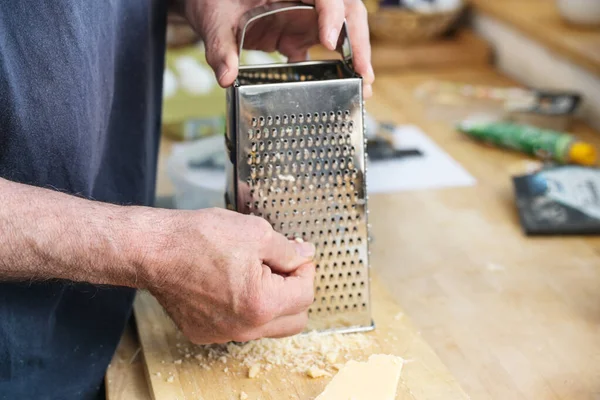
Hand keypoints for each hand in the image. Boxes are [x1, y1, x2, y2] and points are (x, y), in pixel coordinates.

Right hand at [140, 207, 315, 343]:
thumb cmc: (198, 239)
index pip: (306, 294)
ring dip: (273, 302)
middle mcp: (244, 328)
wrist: (153, 250)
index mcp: (261, 305)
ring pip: (268, 326)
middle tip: (283, 267)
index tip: (297, 255)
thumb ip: (288, 249)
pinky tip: (234, 284)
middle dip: (295, 292)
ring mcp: (223, 334)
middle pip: (295, 319)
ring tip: (257, 273)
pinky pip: (240, 327)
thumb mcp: (255, 232)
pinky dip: (246, 309)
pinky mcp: (205, 333)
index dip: (305, 269)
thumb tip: (305, 256)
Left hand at [180, 0, 374, 96]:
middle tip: (363, 71)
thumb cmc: (213, 0)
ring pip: (342, 29)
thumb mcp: (214, 20)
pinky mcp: (298, 33)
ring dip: (355, 55)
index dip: (331, 13)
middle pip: (345, 10)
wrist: (209, 4)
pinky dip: (336, 67)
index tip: (327, 41)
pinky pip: (325, 46)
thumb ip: (220, 47)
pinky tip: (346, 86)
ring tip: (363, 83)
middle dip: (357, 40)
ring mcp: (303, 15)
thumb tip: (226, 77)